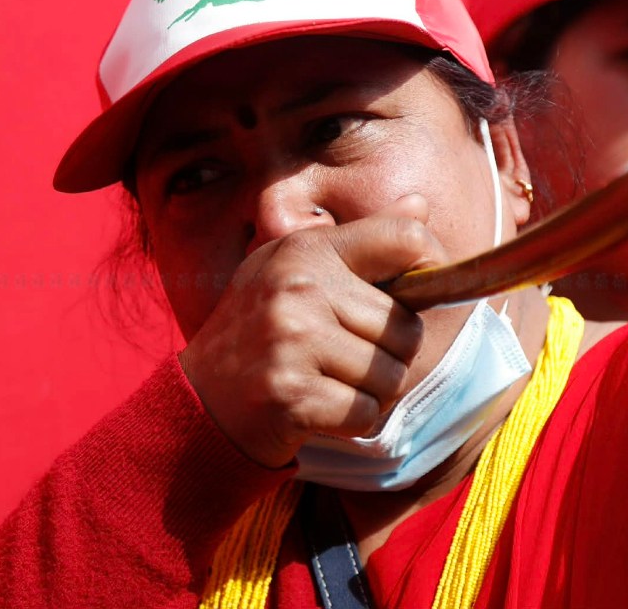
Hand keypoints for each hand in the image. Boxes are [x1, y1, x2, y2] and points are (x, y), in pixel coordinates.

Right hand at [178, 194, 448, 467]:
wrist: (199, 399)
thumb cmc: (261, 330)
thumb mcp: (301, 268)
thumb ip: (365, 240)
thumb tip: (421, 205)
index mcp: (307, 248)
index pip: (404, 240)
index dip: (428, 268)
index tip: (412, 295)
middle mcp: (300, 286)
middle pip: (407, 328)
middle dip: (389, 355)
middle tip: (345, 359)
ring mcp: (293, 339)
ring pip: (392, 375)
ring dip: (371, 392)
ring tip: (329, 382)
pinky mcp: (292, 393)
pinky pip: (367, 412)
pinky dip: (353, 421)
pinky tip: (320, 409)